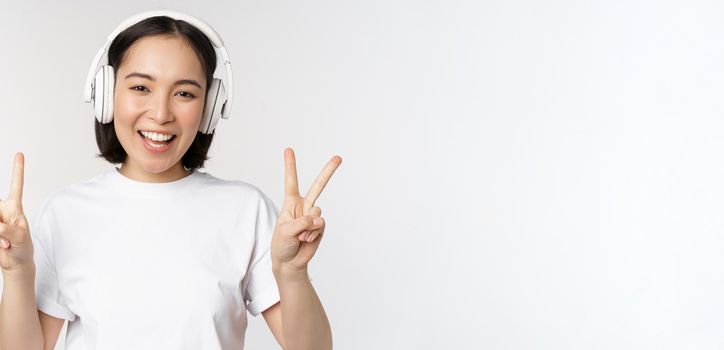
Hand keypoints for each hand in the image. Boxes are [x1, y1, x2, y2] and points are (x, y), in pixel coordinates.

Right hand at [0, 153, 34, 277]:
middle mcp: (1, 210)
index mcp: (14, 207)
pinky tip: (2, 245)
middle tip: (7, 239)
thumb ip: (8, 229)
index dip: (17, 170)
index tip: (20, 154)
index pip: (16, 185)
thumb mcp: (21, 237)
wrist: (15, 262)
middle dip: (1, 228)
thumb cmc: (22, 247)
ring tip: (5, 243)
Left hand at [270, 148, 341, 273]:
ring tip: (300, 236)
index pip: (291, 181)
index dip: (290, 166)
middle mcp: (304, 207)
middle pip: (318, 186)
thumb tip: (319, 219)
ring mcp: (313, 217)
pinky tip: (306, 240)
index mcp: (291, 203)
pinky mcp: (320, 228)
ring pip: (318, 212)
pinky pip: (320, 226)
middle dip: (329, 172)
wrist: (289, 262)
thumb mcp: (284, 231)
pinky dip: (312, 234)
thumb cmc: (281, 245)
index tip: (288, 149)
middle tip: (339, 157)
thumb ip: (302, 222)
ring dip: (308, 226)